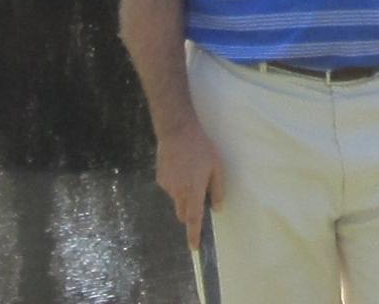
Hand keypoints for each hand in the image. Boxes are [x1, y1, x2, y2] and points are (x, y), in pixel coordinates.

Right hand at [155, 119, 224, 250]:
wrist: (177, 131)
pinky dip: (177, 184)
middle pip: (184, 213)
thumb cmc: (201, 148)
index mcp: (193, 192)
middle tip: (200, 196)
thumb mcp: (217, 166)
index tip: (194, 248)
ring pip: (177, 200)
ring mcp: (167, 186)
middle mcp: (178, 193)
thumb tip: (216, 208)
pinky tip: (181, 166)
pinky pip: (171, 188)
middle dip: (191, 212)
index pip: (193, 220)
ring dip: (184, 195)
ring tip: (191, 172)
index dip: (194, 235)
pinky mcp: (160, 179)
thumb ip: (217, 190)